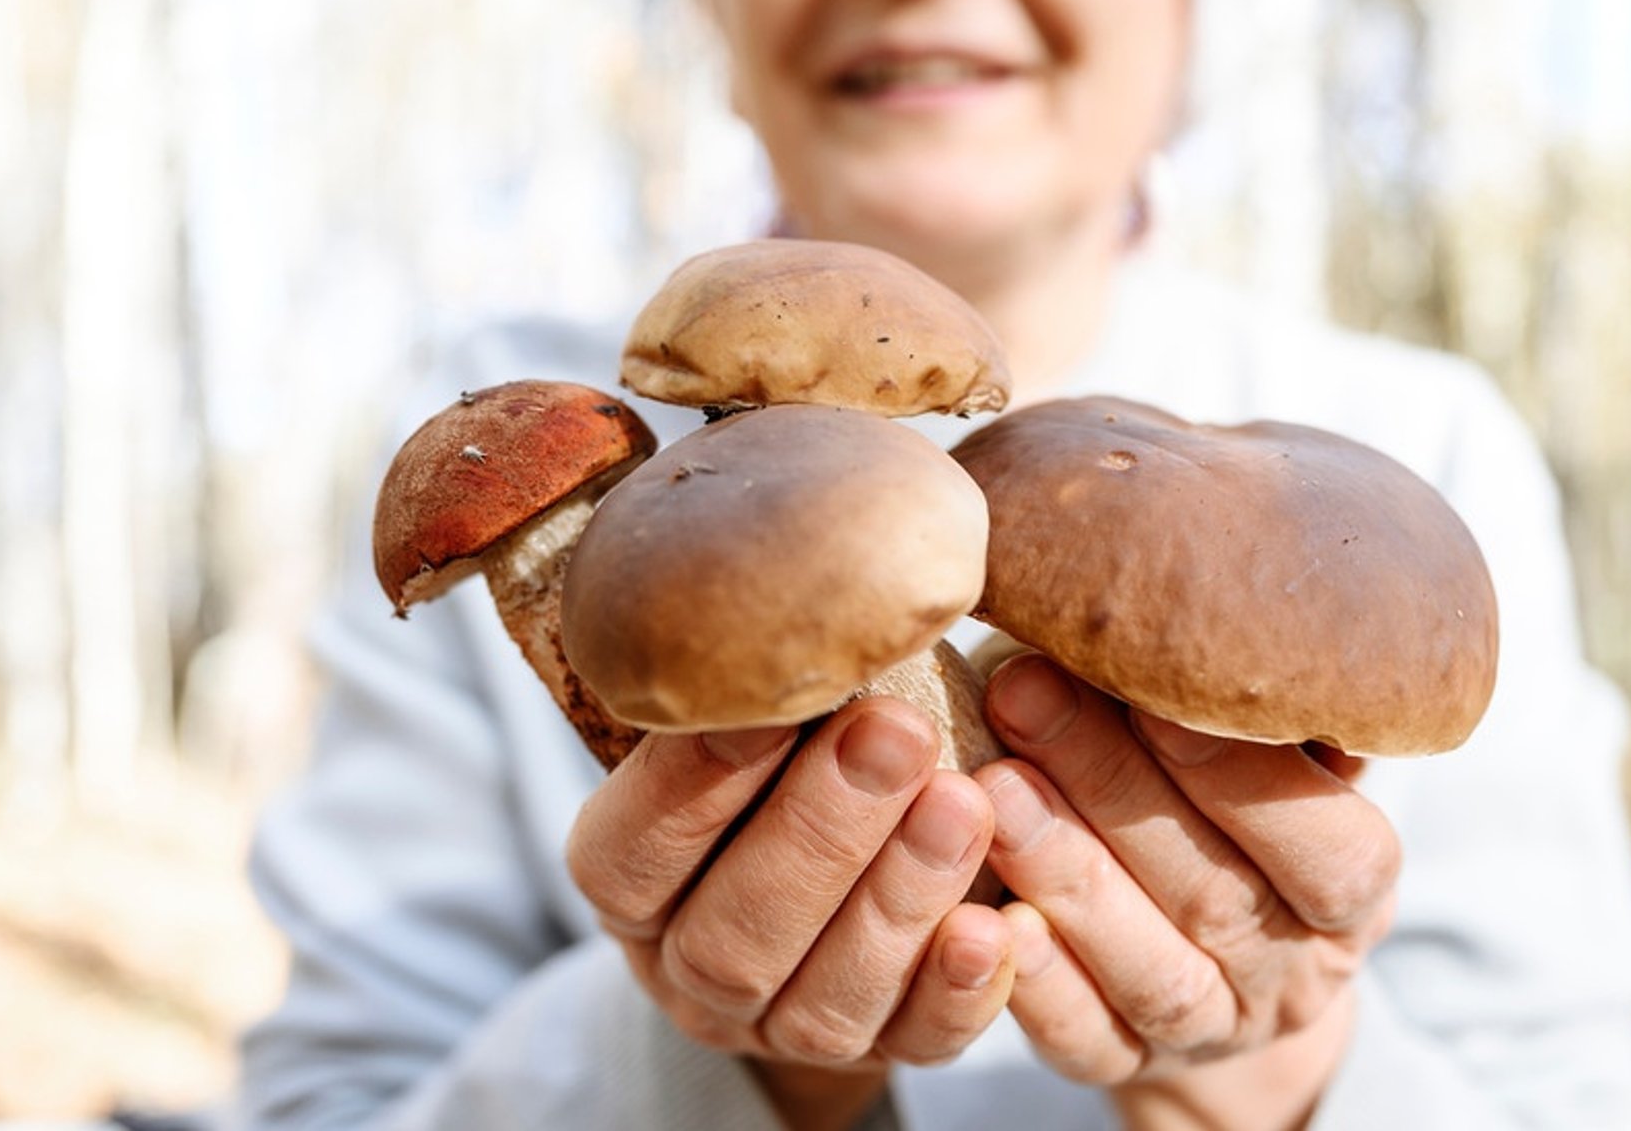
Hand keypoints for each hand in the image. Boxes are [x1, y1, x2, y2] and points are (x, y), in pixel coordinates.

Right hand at [565, 698, 1014, 1129]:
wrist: (848, 867)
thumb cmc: (795, 753)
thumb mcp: (755, 717)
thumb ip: (764, 680)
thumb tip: (799, 577)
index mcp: (633, 887)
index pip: (629, 853)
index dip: (690, 781)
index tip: (769, 698)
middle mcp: (692, 972)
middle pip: (730, 935)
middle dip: (819, 831)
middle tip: (896, 733)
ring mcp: (783, 1028)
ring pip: (824, 1000)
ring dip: (898, 896)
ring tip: (965, 802)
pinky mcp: (884, 1052)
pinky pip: (918, 1042)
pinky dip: (960, 987)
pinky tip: (1000, 924)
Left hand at [977, 655, 1399, 1125]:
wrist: (1225, 970)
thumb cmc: (1240, 820)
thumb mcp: (1287, 770)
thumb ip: (1268, 716)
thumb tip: (1240, 607)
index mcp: (1353, 893)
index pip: (1330, 847)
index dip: (1245, 773)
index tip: (1155, 686)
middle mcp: (1293, 973)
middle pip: (1213, 891)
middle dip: (1111, 784)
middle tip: (1023, 692)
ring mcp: (1212, 1030)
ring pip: (1149, 970)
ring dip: (1066, 872)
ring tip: (990, 785)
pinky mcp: (1124, 1066)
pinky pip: (1084, 1039)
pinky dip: (1038, 983)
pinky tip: (984, 916)